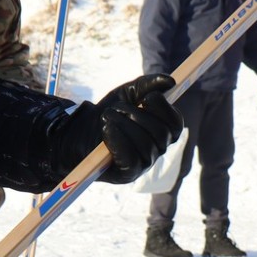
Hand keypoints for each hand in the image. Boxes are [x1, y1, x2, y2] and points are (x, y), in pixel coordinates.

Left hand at [51, 74, 183, 182]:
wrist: (80, 130)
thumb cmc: (109, 112)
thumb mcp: (128, 93)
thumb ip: (149, 84)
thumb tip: (170, 81)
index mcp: (162, 131)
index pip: (176, 124)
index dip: (165, 110)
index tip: (147, 98)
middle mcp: (157, 149)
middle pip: (161, 134)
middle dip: (138, 115)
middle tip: (117, 107)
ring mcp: (144, 164)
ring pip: (146, 145)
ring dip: (123, 125)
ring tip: (106, 117)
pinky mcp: (128, 174)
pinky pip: (131, 160)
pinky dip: (118, 141)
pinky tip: (106, 129)